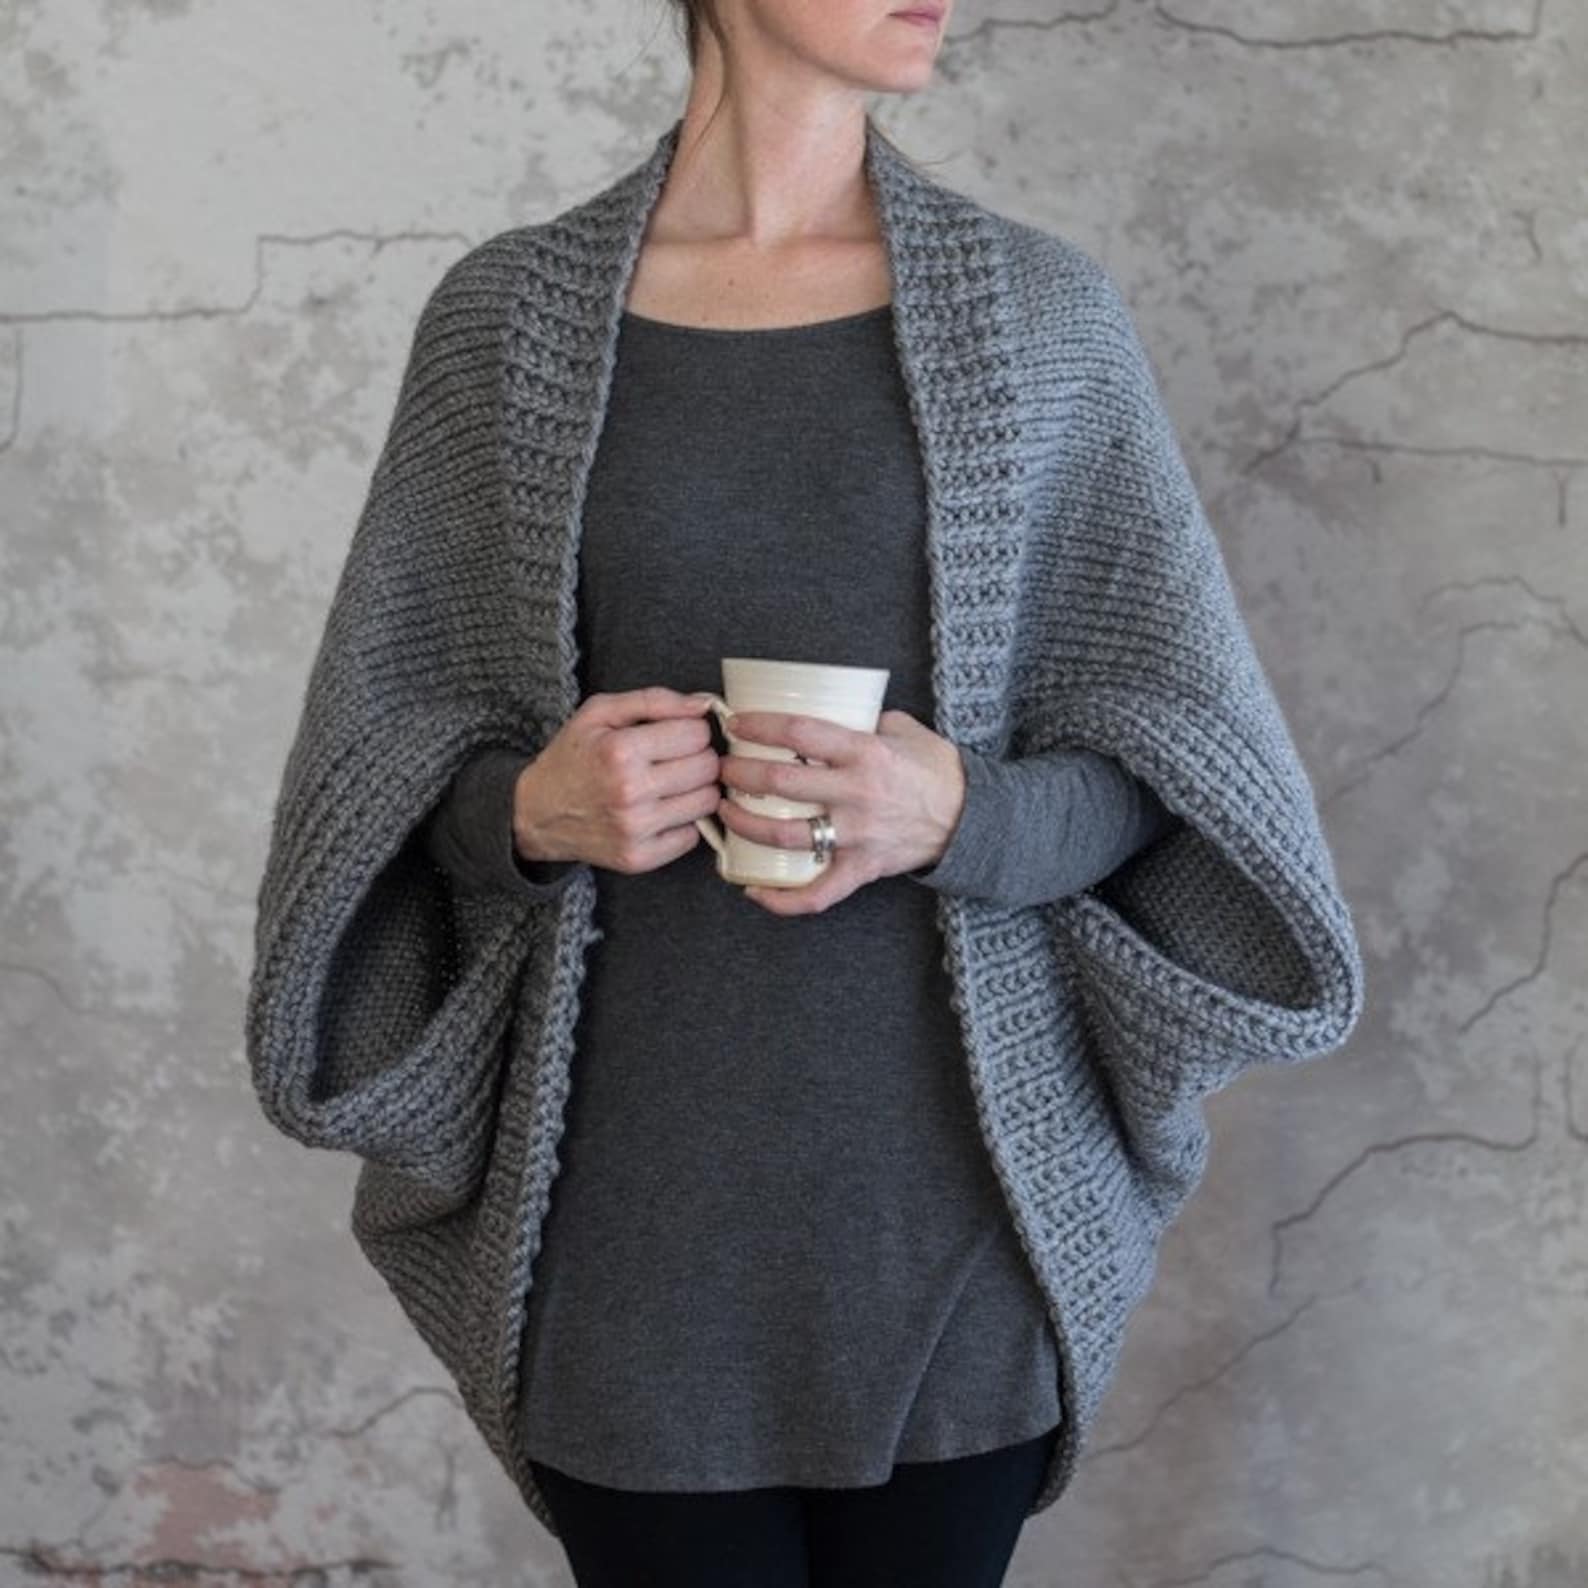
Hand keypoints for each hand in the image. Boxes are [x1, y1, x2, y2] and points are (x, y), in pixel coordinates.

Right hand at [513, 688, 723, 874]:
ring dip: (695, 789)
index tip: (674, 734)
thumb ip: (654, 700)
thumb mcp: (600, 713)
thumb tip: (703, 706)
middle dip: (697, 757)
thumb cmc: (572, 757)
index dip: (690, 730)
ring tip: (668, 784)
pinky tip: (660, 811)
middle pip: (707, 768)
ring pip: (707, 802)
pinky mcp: (639, 858)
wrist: (537, 813)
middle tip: (673, 759)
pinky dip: (683, 822)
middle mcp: (629, 792)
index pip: (696, 734)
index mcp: (620, 750)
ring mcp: (635, 829)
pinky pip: (693, 836)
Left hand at [718, 708, 965, 914]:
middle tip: (722, 769)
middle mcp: (857, 794)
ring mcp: (857, 835)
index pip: (800, 733)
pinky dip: (782, 899)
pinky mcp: (861, 868)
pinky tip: (753, 890)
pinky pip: (817, 894)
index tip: (735, 724)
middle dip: (740, 774)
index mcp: (866, 753)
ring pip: (786, 835)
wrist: (971, 818)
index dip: (760, 726)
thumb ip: (865, 720)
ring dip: (746, 824)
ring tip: (726, 812)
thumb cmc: (936, 771)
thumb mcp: (904, 730)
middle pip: (781, 782)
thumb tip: (831, 712)